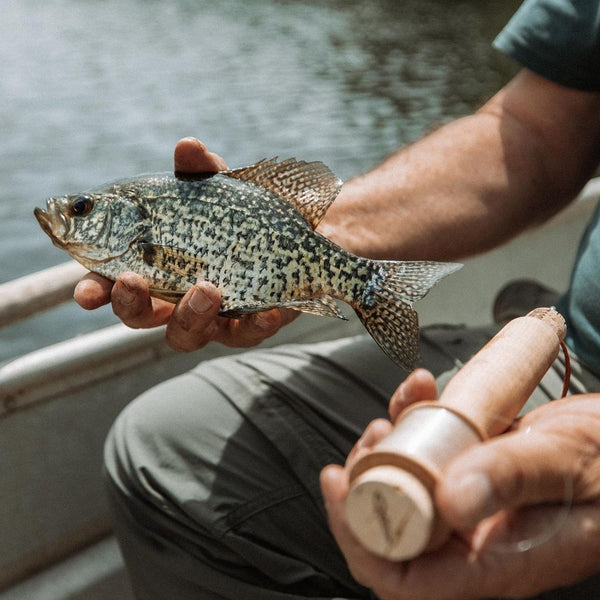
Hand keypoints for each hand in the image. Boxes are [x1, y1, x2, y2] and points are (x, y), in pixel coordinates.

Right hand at [74, 137, 297, 350]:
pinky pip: (248, 334)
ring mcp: (213, 316)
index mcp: (158, 266)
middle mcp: (177, 297)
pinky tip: (266, 311)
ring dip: (190, 315)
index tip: (86, 292)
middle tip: (133, 282)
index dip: (97, 290)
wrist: (304, 231)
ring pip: (187, 335)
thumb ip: (202, 174)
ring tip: (206, 289)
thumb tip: (188, 146)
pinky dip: (255, 324)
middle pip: (141, 317)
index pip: (115, 283)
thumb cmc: (248, 213)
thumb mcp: (225, 190)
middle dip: (132, 304)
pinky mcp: (252, 325)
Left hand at [321, 369, 599, 599]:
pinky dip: (413, 421)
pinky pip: (426, 456)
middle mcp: (475, 541)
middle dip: (365, 482)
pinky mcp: (469, 473)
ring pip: (403, 491)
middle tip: (372, 435)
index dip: (360, 537)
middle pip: (391, 532)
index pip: (405, 578)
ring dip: (385, 449)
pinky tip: (421, 389)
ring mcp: (470, 507)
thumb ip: (513, 478)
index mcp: (497, 562)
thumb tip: (450, 499)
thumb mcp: (566, 460)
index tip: (339, 482)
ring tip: (393, 412)